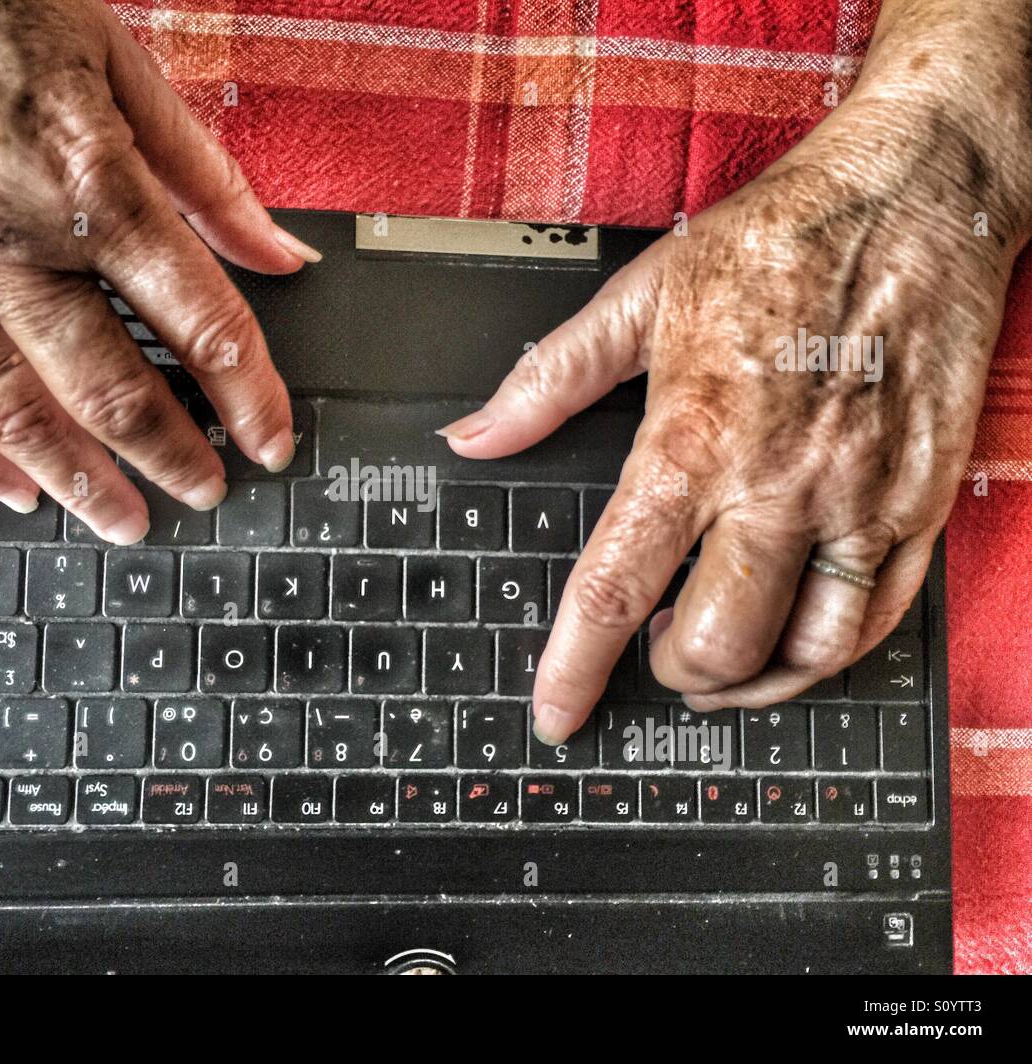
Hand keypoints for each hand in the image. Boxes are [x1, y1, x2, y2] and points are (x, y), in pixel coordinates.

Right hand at [0, 0, 317, 542]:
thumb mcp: (118, 64)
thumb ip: (206, 174)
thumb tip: (279, 255)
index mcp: (92, 182)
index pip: (201, 323)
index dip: (250, 396)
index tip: (271, 440)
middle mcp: (11, 242)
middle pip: (113, 390)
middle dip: (172, 456)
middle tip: (205, 491)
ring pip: (17, 416)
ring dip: (81, 482)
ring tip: (125, 518)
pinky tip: (11, 489)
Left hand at [442, 0, 1031, 740]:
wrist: (915, 195)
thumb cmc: (777, 240)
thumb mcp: (642, 296)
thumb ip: (547, 380)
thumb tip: (471, 437)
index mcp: (692, 438)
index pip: (615, 587)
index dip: (575, 669)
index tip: (556, 714)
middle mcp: (778, 484)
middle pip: (716, 644)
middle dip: (671, 673)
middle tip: (655, 650)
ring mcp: (860, 500)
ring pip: (805, 654)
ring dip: (749, 679)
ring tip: (720, 651)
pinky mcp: (922, 502)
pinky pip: (878, 620)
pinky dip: (826, 653)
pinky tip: (793, 634)